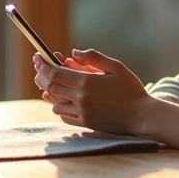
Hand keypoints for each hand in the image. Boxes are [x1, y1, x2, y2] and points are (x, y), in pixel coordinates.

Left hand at [32, 49, 151, 135]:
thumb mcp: (116, 67)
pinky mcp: (85, 124)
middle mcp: (81, 98)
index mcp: (88, 82)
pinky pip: (64, 116)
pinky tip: (61, 101)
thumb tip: (72, 53)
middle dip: (41, 77)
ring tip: (49, 85)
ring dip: (49, 93)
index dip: (43, 64)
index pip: (56, 72)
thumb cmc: (130, 89)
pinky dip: (59, 108)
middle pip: (51, 87)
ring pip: (55, 103)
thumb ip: (93, 58)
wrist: (141, 115)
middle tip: (39, 69)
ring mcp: (82, 113)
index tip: (37, 57)